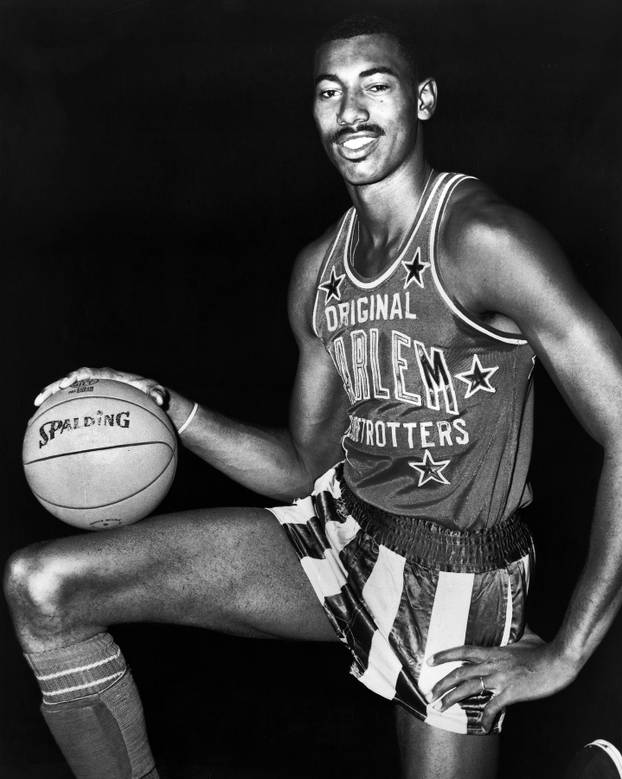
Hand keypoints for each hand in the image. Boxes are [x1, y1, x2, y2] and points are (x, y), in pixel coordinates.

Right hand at [33, 367, 167, 407]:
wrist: (146, 395)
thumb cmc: (150, 393)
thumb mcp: (156, 392)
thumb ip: (158, 394)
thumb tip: (161, 399)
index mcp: (107, 375)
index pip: (87, 373)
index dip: (75, 377)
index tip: (66, 384)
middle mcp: (95, 381)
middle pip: (69, 382)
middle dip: (52, 388)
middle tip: (39, 400)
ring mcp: (90, 391)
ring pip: (65, 395)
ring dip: (49, 402)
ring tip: (34, 414)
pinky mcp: (89, 401)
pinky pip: (71, 407)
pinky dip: (59, 416)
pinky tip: (48, 432)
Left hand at [428, 629, 577, 731]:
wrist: (559, 660)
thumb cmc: (544, 648)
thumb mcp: (525, 635)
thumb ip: (515, 632)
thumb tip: (516, 622)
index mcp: (493, 651)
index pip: (463, 651)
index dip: (445, 655)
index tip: (430, 660)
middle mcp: (492, 664)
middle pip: (460, 673)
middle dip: (442, 684)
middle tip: (430, 693)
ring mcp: (500, 679)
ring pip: (469, 689)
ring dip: (452, 699)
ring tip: (441, 708)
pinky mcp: (511, 693)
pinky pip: (493, 708)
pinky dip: (486, 718)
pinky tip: (483, 727)